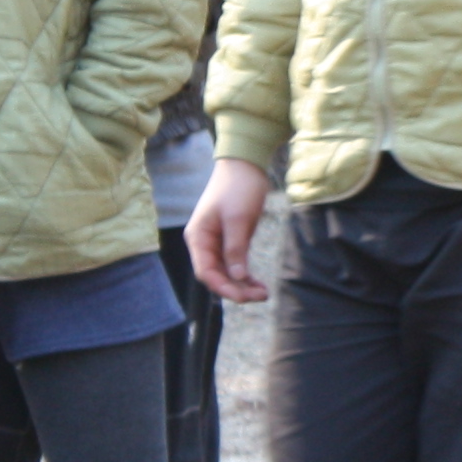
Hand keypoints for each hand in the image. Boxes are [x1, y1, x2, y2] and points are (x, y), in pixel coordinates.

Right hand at [190, 159, 272, 303]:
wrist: (246, 164)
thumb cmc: (238, 188)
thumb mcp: (237, 218)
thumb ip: (235, 248)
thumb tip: (237, 277)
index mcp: (198, 237)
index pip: (205, 271)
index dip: (223, 287)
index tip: (243, 297)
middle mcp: (205, 243)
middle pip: (216, 275)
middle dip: (236, 289)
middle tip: (260, 296)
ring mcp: (218, 242)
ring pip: (227, 272)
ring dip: (243, 285)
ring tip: (263, 293)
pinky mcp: (232, 240)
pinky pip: (236, 264)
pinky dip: (246, 275)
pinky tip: (259, 285)